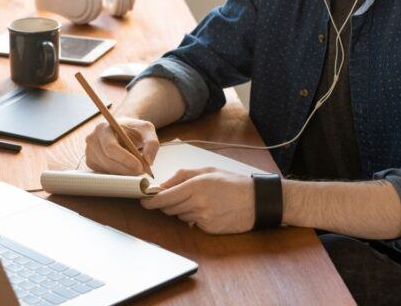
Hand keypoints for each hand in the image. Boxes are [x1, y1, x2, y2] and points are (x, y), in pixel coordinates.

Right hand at [84, 118, 158, 175]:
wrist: (121, 129)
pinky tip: (126, 169)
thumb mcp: (146, 130)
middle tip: (142, 172)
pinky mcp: (91, 162)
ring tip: (137, 170)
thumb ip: (152, 143)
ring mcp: (89, 152)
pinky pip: (105, 173)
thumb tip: (148, 161)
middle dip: (127, 170)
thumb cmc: (133, 129)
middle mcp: (92, 139)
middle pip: (108, 161)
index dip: (125, 159)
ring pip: (107, 169)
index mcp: (103, 128)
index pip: (111, 147)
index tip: (140, 167)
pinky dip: (118, 174)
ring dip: (124, 173)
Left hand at [140, 168, 254, 233]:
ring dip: (182, 209)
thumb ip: (183, 176)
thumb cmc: (233, 183)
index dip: (151, 200)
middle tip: (175, 195)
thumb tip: (163, 184)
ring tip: (199, 200)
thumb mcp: (208, 171)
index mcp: (196, 186)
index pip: (165, 197)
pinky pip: (192, 223)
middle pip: (169, 208)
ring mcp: (203, 218)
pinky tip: (208, 209)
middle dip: (167, 203)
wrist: (257, 201)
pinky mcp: (209, 229)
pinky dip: (194, 217)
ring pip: (179, 215)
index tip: (143, 200)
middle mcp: (198, 203)